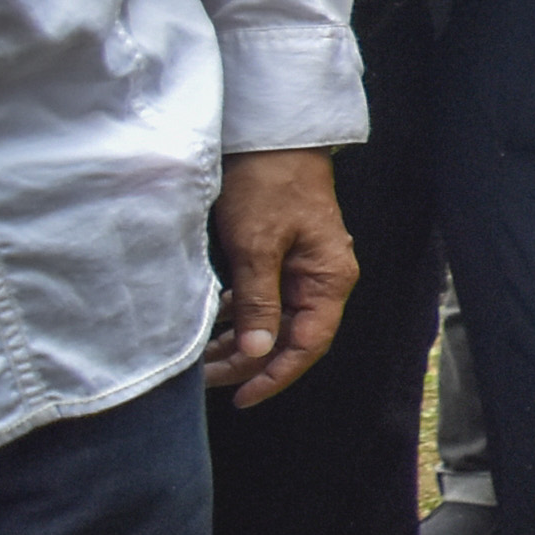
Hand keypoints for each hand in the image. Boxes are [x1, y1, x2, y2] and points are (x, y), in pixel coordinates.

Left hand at [207, 150, 357, 405]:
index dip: (275, 376)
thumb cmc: (269, 184)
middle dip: (251, 362)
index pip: (307, 344)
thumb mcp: (257, 244)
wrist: (271, 137)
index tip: (241, 397)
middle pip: (291, 337)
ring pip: (277, 321)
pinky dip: (243, 316)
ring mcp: (306, 268)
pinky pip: (268, 300)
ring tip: (205, 357)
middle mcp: (323, 279)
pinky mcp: (287, 257)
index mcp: (328, 279)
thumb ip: (259, 301)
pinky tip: (218, 322)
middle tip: (207, 378)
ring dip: (244, 341)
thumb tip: (257, 352)